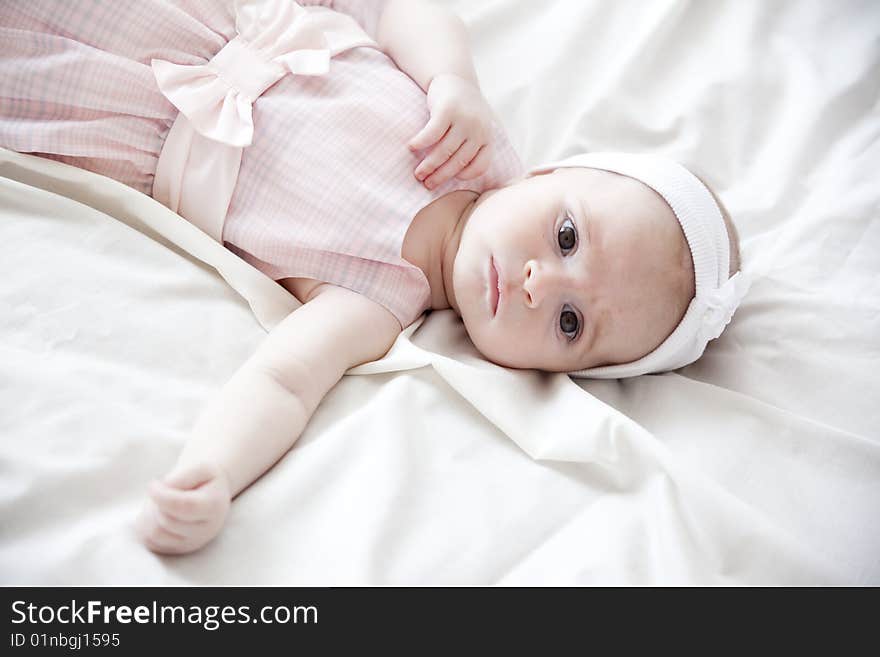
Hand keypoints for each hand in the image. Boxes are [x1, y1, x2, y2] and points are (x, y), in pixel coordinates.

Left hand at [135, 461, 230, 554]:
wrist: (211, 495)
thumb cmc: (205, 480)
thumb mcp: (201, 467)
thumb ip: (183, 475)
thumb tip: (161, 490)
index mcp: (214, 507)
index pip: (184, 507)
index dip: (161, 495)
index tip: (153, 484)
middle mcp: (205, 530)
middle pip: (166, 519)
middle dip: (156, 502)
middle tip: (161, 490)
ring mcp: (191, 543)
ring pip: (155, 533)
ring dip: (149, 514)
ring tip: (158, 502)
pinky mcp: (176, 550)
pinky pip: (149, 540)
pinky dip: (146, 525)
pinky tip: (156, 513)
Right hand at [408, 73, 495, 188]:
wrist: (456, 78)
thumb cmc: (462, 112)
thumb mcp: (474, 129)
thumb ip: (469, 148)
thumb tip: (451, 175)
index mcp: (487, 137)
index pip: (480, 165)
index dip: (466, 175)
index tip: (452, 179)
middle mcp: (479, 130)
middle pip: (458, 161)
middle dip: (440, 176)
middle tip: (427, 184)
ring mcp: (464, 120)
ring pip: (444, 150)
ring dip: (428, 165)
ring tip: (418, 173)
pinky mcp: (447, 110)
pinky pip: (432, 133)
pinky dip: (421, 143)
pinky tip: (411, 147)